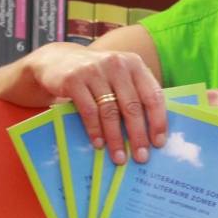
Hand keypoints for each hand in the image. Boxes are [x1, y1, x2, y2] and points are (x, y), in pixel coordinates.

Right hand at [31, 44, 166, 164]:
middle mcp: (117, 65)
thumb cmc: (98, 75)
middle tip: (141, 157)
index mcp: (135, 64)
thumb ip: (136, 94)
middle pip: (132, 106)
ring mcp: (95, 71)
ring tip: (119, 157)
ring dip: (116, 138)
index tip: (159, 143)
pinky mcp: (74, 80)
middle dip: (138, 135)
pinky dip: (95, 130)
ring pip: (110, 111)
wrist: (58, 60)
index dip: (158, 121)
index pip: (153, 95)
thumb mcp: (120, 76)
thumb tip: (153, 132)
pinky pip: (88, 111)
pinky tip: (99, 144)